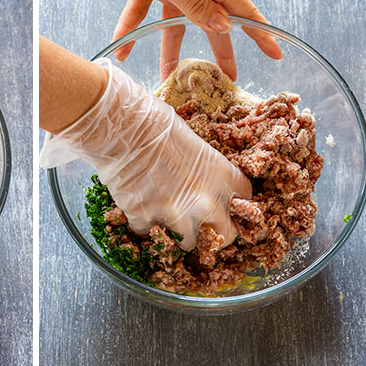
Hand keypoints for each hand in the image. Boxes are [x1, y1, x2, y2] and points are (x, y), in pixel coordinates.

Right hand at [39, 58, 251, 250]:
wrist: (120, 128)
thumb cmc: (153, 122)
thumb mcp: (191, 139)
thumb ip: (201, 167)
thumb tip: (194, 176)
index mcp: (221, 174)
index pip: (245, 200)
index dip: (232, 202)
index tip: (223, 201)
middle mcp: (205, 200)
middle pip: (226, 236)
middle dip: (214, 233)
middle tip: (200, 226)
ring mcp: (175, 214)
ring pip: (187, 244)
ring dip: (177, 233)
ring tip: (163, 216)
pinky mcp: (146, 220)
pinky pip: (149, 235)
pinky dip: (143, 226)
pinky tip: (136, 209)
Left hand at [90, 0, 282, 78]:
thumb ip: (196, 6)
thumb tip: (223, 28)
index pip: (242, 12)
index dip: (260, 35)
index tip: (275, 54)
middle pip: (210, 24)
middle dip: (218, 53)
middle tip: (225, 80)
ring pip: (174, 24)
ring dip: (169, 50)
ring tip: (167, 77)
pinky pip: (142, 12)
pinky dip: (131, 28)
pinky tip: (122, 47)